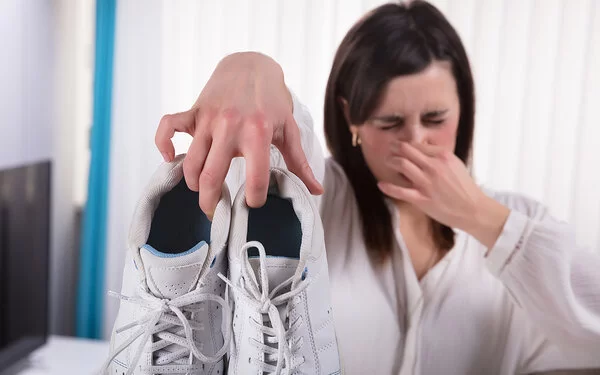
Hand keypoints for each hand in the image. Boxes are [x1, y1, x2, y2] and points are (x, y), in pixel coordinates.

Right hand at [155, 52, 322, 217]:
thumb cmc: (272, 101)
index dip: (254, 199)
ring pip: (190, 162)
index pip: (255, 179)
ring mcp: (208, 119)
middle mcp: (230, 127)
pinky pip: (167, 128)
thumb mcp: (289, 130)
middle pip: (211, 177)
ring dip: (193, 184)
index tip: (252, 203)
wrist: (252, 65)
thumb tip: (316, 191)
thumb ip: (299, 163)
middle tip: (216, 214)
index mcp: (258, 133)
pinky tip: (169, 158)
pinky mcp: (193, 112)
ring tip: (202, 192)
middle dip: (211, 203)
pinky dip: (163, 144)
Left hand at [377, 141, 508, 247]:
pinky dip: (388, 187)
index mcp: (443, 156)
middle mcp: (434, 167)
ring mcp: (427, 183)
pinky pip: (400, 191)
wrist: (472, 209)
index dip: (406, 144)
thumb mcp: (455, 164)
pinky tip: (381, 184)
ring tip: (387, 162)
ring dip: (390, 161)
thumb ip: (438, 155)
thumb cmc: (464, 187)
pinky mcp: (422, 199)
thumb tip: (422, 146)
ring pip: (401, 165)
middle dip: (394, 148)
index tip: (400, 146)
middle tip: (390, 149)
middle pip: (406, 150)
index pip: (417, 145)